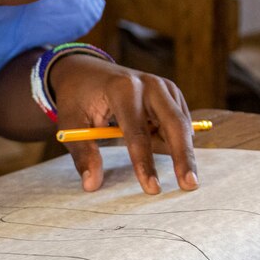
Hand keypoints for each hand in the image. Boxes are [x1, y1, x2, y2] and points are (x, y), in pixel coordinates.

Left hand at [49, 54, 197, 193]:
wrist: (86, 71)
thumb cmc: (77, 98)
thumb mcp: (70, 123)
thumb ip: (83, 153)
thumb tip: (91, 185)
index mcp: (122, 89)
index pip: (137, 132)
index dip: (144, 163)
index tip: (152, 189)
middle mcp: (149, 84)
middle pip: (175, 124)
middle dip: (184, 156)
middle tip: (189, 185)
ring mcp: (164, 87)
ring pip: (179, 126)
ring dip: (167, 145)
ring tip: (127, 135)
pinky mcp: (172, 93)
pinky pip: (179, 124)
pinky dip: (166, 137)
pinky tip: (144, 128)